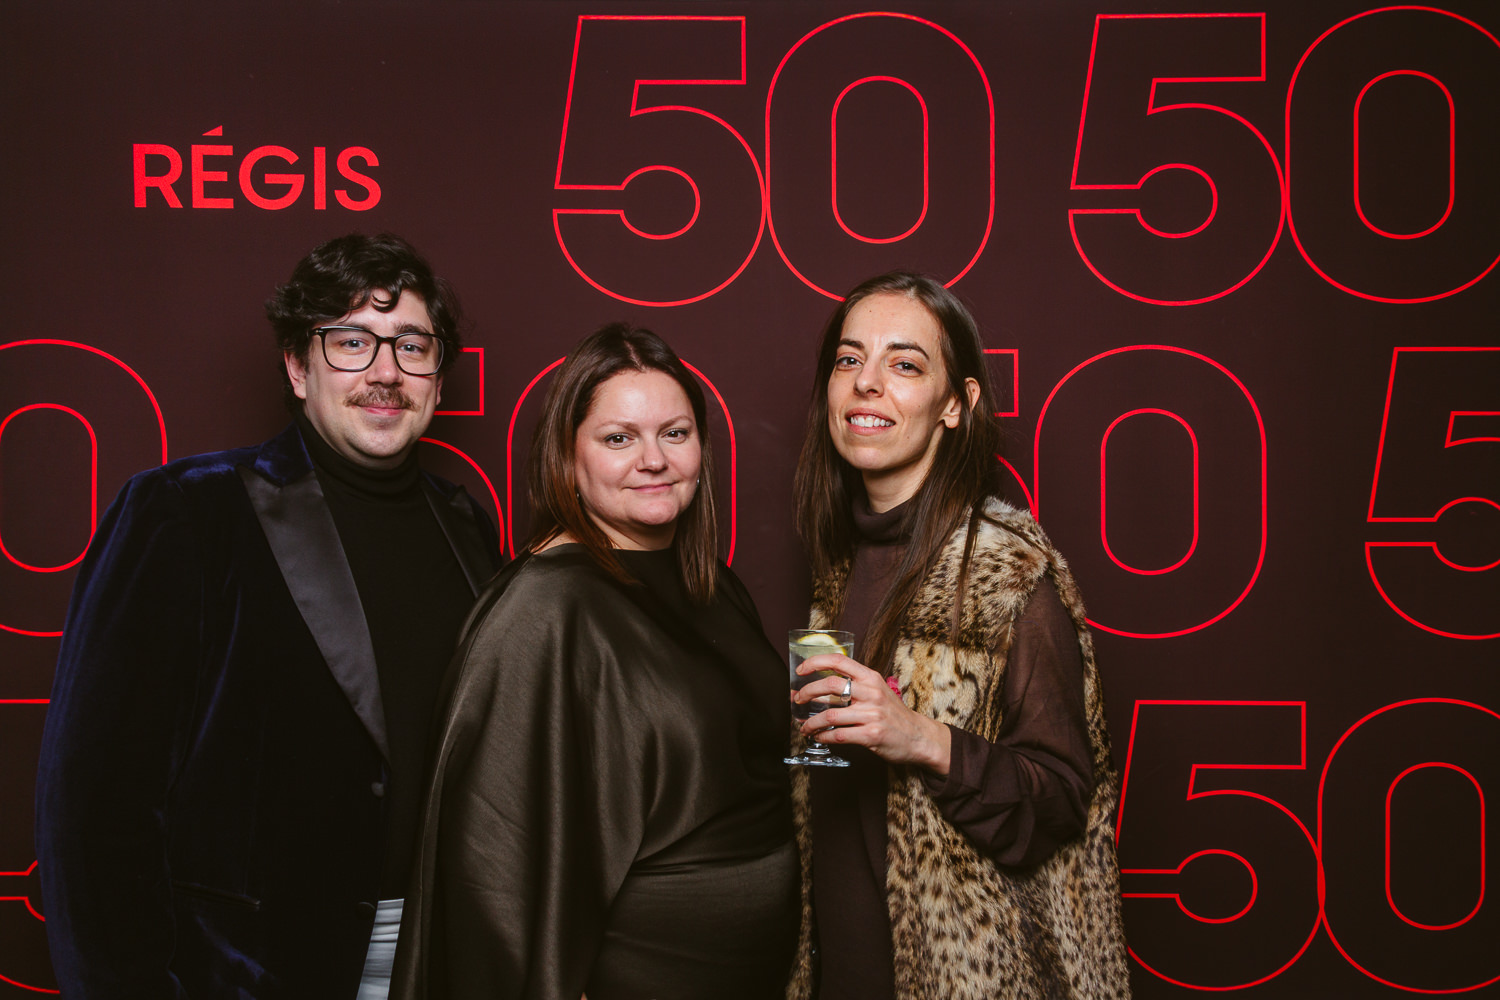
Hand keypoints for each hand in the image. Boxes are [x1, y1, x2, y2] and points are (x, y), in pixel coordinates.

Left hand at [794, 653, 951, 774]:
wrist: (919, 737)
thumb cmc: (894, 715)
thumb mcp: (878, 691)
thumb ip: (856, 686)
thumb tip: (821, 687)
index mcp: (871, 677)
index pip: (839, 660)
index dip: (815, 662)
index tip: (800, 670)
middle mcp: (871, 693)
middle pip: (830, 685)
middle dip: (807, 693)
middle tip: (798, 700)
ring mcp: (872, 714)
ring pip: (830, 715)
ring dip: (811, 722)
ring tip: (804, 726)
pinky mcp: (872, 735)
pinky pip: (838, 735)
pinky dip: (823, 737)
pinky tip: (819, 737)